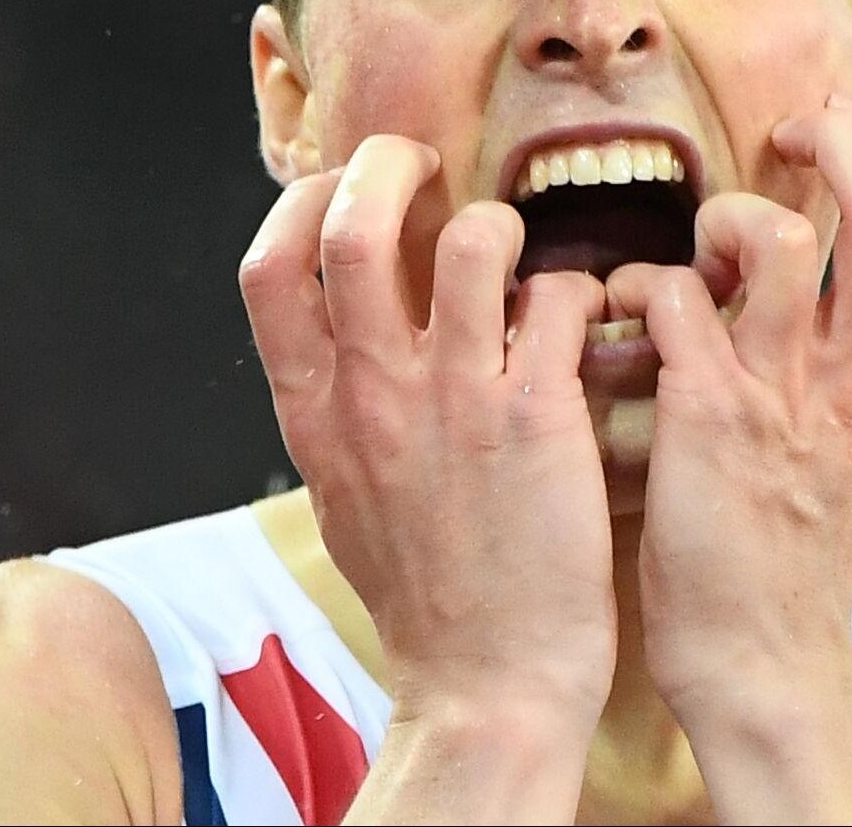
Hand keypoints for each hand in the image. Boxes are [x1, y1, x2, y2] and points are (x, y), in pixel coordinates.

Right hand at [239, 134, 619, 736]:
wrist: (487, 686)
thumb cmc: (425, 598)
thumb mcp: (341, 496)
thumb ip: (334, 412)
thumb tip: (336, 346)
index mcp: (316, 415)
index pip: (267, 269)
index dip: (303, 204)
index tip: (343, 192)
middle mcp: (375, 395)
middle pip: (352, 226)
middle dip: (389, 165)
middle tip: (426, 168)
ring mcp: (456, 401)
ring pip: (472, 238)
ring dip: (502, 226)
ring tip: (520, 260)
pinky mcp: (539, 417)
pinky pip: (561, 298)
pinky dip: (580, 292)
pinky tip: (583, 325)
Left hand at [623, 95, 851, 728]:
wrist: (764, 668)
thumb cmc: (788, 565)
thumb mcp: (851, 454)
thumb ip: (842, 369)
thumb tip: (809, 292)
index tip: (843, 126)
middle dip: (841, 144)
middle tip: (788, 137)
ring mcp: (783, 392)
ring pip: (781, 236)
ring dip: (724, 218)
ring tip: (695, 260)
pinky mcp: (707, 416)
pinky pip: (675, 298)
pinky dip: (640, 287)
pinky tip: (625, 321)